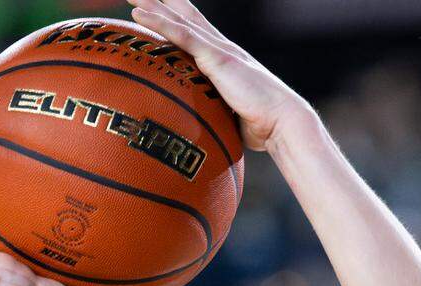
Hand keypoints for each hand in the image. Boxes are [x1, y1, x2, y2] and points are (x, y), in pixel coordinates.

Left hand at [129, 0, 311, 151]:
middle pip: (185, 17)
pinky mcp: (216, 57)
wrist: (281, 121)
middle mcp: (221, 48)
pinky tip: (139, 14)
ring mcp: (218, 50)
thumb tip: (203, 137)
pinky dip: (160, 22)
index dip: (177, 18)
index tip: (157, 9)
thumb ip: (216, 117)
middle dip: (162, 4)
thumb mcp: (232, 119)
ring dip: (153, 5)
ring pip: (179, 19)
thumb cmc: (262, 127)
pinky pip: (181, 35)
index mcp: (225, 59)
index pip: (196, 32)